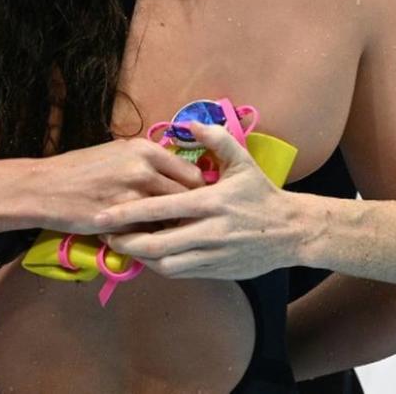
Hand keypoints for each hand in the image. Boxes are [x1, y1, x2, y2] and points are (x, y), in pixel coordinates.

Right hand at [26, 138, 204, 234]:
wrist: (46, 187)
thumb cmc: (81, 167)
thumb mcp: (119, 151)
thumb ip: (148, 160)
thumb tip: (175, 172)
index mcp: (146, 150)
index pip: (193, 173)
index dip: (198, 191)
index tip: (198, 202)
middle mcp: (144, 170)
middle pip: (189, 197)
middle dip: (192, 212)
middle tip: (192, 222)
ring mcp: (133, 196)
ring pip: (172, 217)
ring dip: (176, 226)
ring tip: (176, 234)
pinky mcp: (120, 220)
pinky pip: (149, 232)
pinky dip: (153, 237)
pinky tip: (151, 241)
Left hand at [99, 122, 302, 278]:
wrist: (291, 232)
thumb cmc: (261, 194)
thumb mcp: (243, 161)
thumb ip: (216, 139)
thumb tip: (189, 123)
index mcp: (211, 201)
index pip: (160, 208)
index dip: (128, 213)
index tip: (104, 214)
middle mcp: (209, 231)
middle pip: (156, 244)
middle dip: (126, 242)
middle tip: (105, 237)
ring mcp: (212, 254)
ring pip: (166, 264)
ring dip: (140, 258)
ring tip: (123, 247)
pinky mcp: (216, 271)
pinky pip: (181, 272)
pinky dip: (160, 266)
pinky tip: (149, 256)